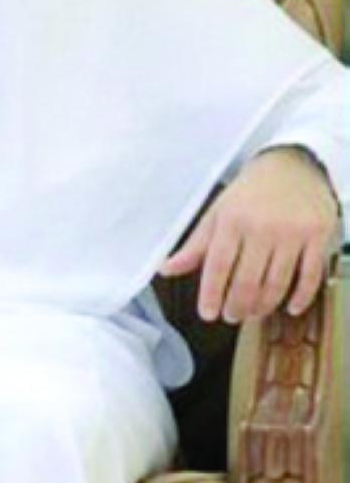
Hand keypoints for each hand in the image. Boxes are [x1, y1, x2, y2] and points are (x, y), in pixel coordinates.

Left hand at [159, 147, 338, 322]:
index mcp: (232, 221)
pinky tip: (288, 308)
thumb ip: (194, 246)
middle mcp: (262, 228)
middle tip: (230, 315)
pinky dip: (300, 297)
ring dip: (263, 305)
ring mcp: (292, 233)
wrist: (291, 167)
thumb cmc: (249, 193)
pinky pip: (310, 276)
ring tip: (252, 313)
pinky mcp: (318, 236)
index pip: (218, 265)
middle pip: (248, 280)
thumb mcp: (216, 213)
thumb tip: (166, 269)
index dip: (211, 293)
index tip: (207, 313)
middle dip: (237, 305)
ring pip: (277, 282)